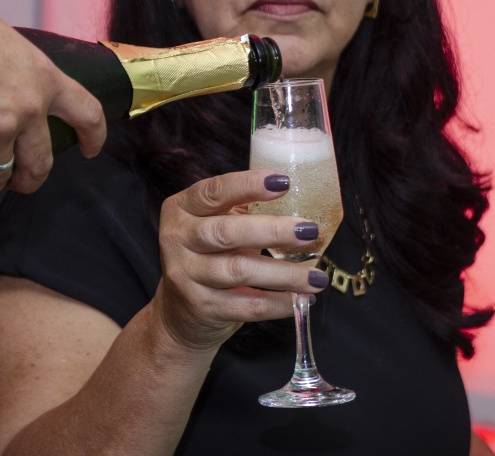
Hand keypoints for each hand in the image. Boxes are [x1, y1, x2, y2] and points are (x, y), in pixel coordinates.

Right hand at [151, 170, 329, 351]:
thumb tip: (301, 197)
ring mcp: (186, 275)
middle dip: (273, 230)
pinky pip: (248, 305)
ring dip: (285, 273)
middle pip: (227, 232)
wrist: (179, 313)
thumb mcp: (214, 224)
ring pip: (240, 270)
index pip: (214, 191)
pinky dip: (279, 303)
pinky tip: (301, 298)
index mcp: (181, 209)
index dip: (248, 185)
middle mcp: (177, 240)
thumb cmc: (207, 256)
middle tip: (309, 230)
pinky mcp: (202, 307)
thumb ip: (243, 210)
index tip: (284, 182)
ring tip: (317, 276)